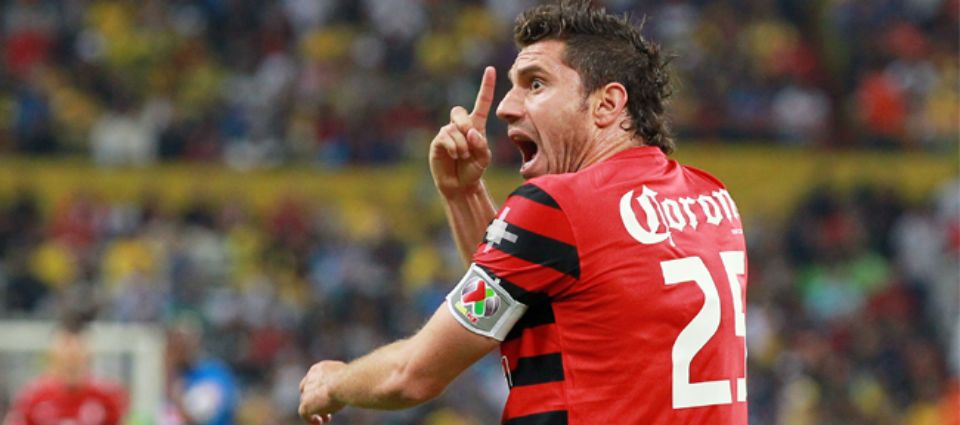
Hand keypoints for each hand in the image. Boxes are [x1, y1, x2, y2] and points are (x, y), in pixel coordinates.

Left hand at [298, 361, 346, 423]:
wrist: (346, 383)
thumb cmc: (351, 379)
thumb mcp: (346, 376)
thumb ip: (341, 380)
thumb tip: (347, 385)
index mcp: (319, 369)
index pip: (314, 379)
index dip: (320, 389)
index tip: (329, 397)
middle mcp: (310, 378)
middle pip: (307, 391)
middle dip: (315, 400)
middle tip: (327, 407)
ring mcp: (307, 391)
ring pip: (306, 403)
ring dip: (315, 410)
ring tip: (327, 418)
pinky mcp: (305, 404)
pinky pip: (304, 413)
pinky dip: (310, 419)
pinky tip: (320, 422)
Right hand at [429, 66, 495, 197]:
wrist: (461, 185)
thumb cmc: (474, 169)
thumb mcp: (484, 158)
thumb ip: (482, 145)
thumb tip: (471, 133)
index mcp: (476, 125)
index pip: (482, 102)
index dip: (486, 86)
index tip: (490, 69)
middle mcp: (460, 126)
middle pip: (458, 111)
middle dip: (464, 124)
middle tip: (470, 139)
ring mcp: (447, 133)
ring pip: (453, 129)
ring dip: (462, 144)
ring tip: (463, 156)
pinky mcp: (438, 142)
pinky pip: (445, 137)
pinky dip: (454, 147)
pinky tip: (455, 156)